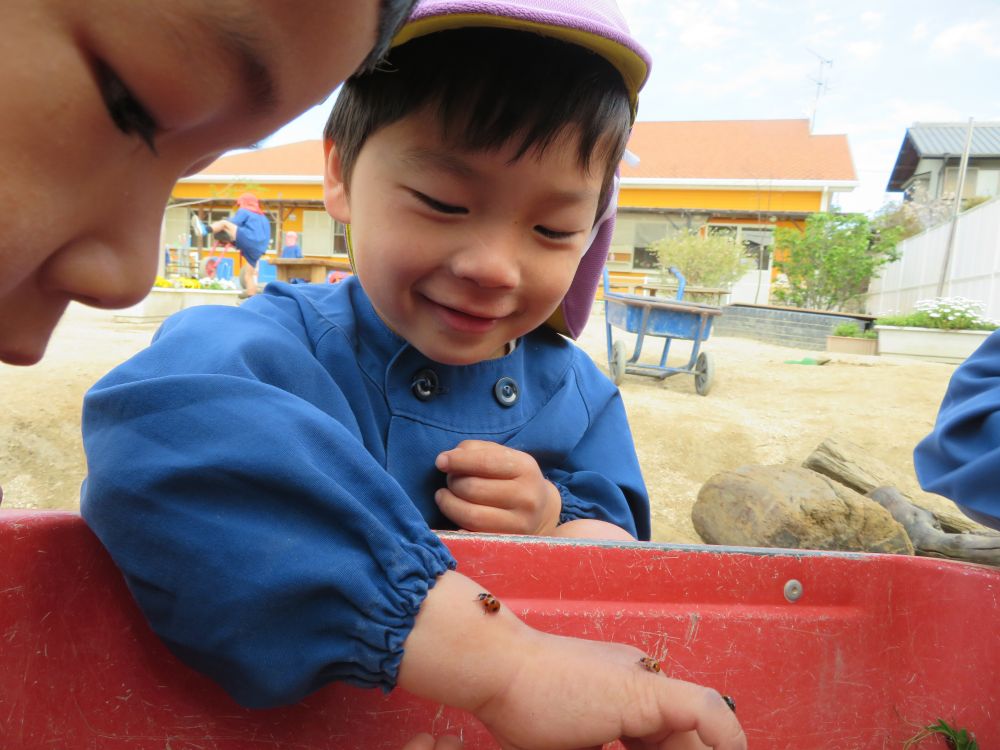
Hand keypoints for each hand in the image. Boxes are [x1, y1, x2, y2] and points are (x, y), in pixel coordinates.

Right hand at [399, 572, 745, 749]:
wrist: (499, 670)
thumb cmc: (517, 704)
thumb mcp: (571, 742)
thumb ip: (600, 747)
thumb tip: (605, 748)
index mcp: (622, 692)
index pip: (666, 736)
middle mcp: (639, 681)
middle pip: (683, 735)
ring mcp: (643, 684)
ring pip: (695, 733)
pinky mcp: (644, 692)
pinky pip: (704, 712)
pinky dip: (724, 738)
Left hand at [434, 441, 560, 534]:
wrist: (541, 513)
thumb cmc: (515, 479)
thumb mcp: (505, 457)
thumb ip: (477, 450)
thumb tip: (449, 458)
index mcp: (526, 469)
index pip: (486, 462)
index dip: (458, 461)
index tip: (440, 461)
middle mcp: (526, 497)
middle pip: (472, 488)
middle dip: (453, 482)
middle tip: (450, 479)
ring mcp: (518, 524)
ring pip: (470, 514)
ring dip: (448, 503)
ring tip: (445, 496)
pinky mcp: (507, 543)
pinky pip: (471, 534)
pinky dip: (456, 523)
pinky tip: (454, 513)